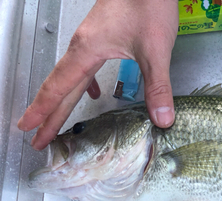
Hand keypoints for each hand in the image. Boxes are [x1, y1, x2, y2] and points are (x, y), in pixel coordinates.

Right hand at [17, 0, 178, 149]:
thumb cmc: (147, 3)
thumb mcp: (155, 51)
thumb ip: (158, 87)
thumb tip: (162, 119)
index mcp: (88, 50)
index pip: (59, 89)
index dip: (45, 112)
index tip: (31, 130)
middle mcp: (84, 46)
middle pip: (61, 87)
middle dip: (49, 114)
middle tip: (38, 136)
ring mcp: (91, 39)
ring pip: (71, 76)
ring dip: (63, 100)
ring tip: (57, 118)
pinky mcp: (103, 35)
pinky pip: (85, 64)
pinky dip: (84, 82)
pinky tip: (92, 90)